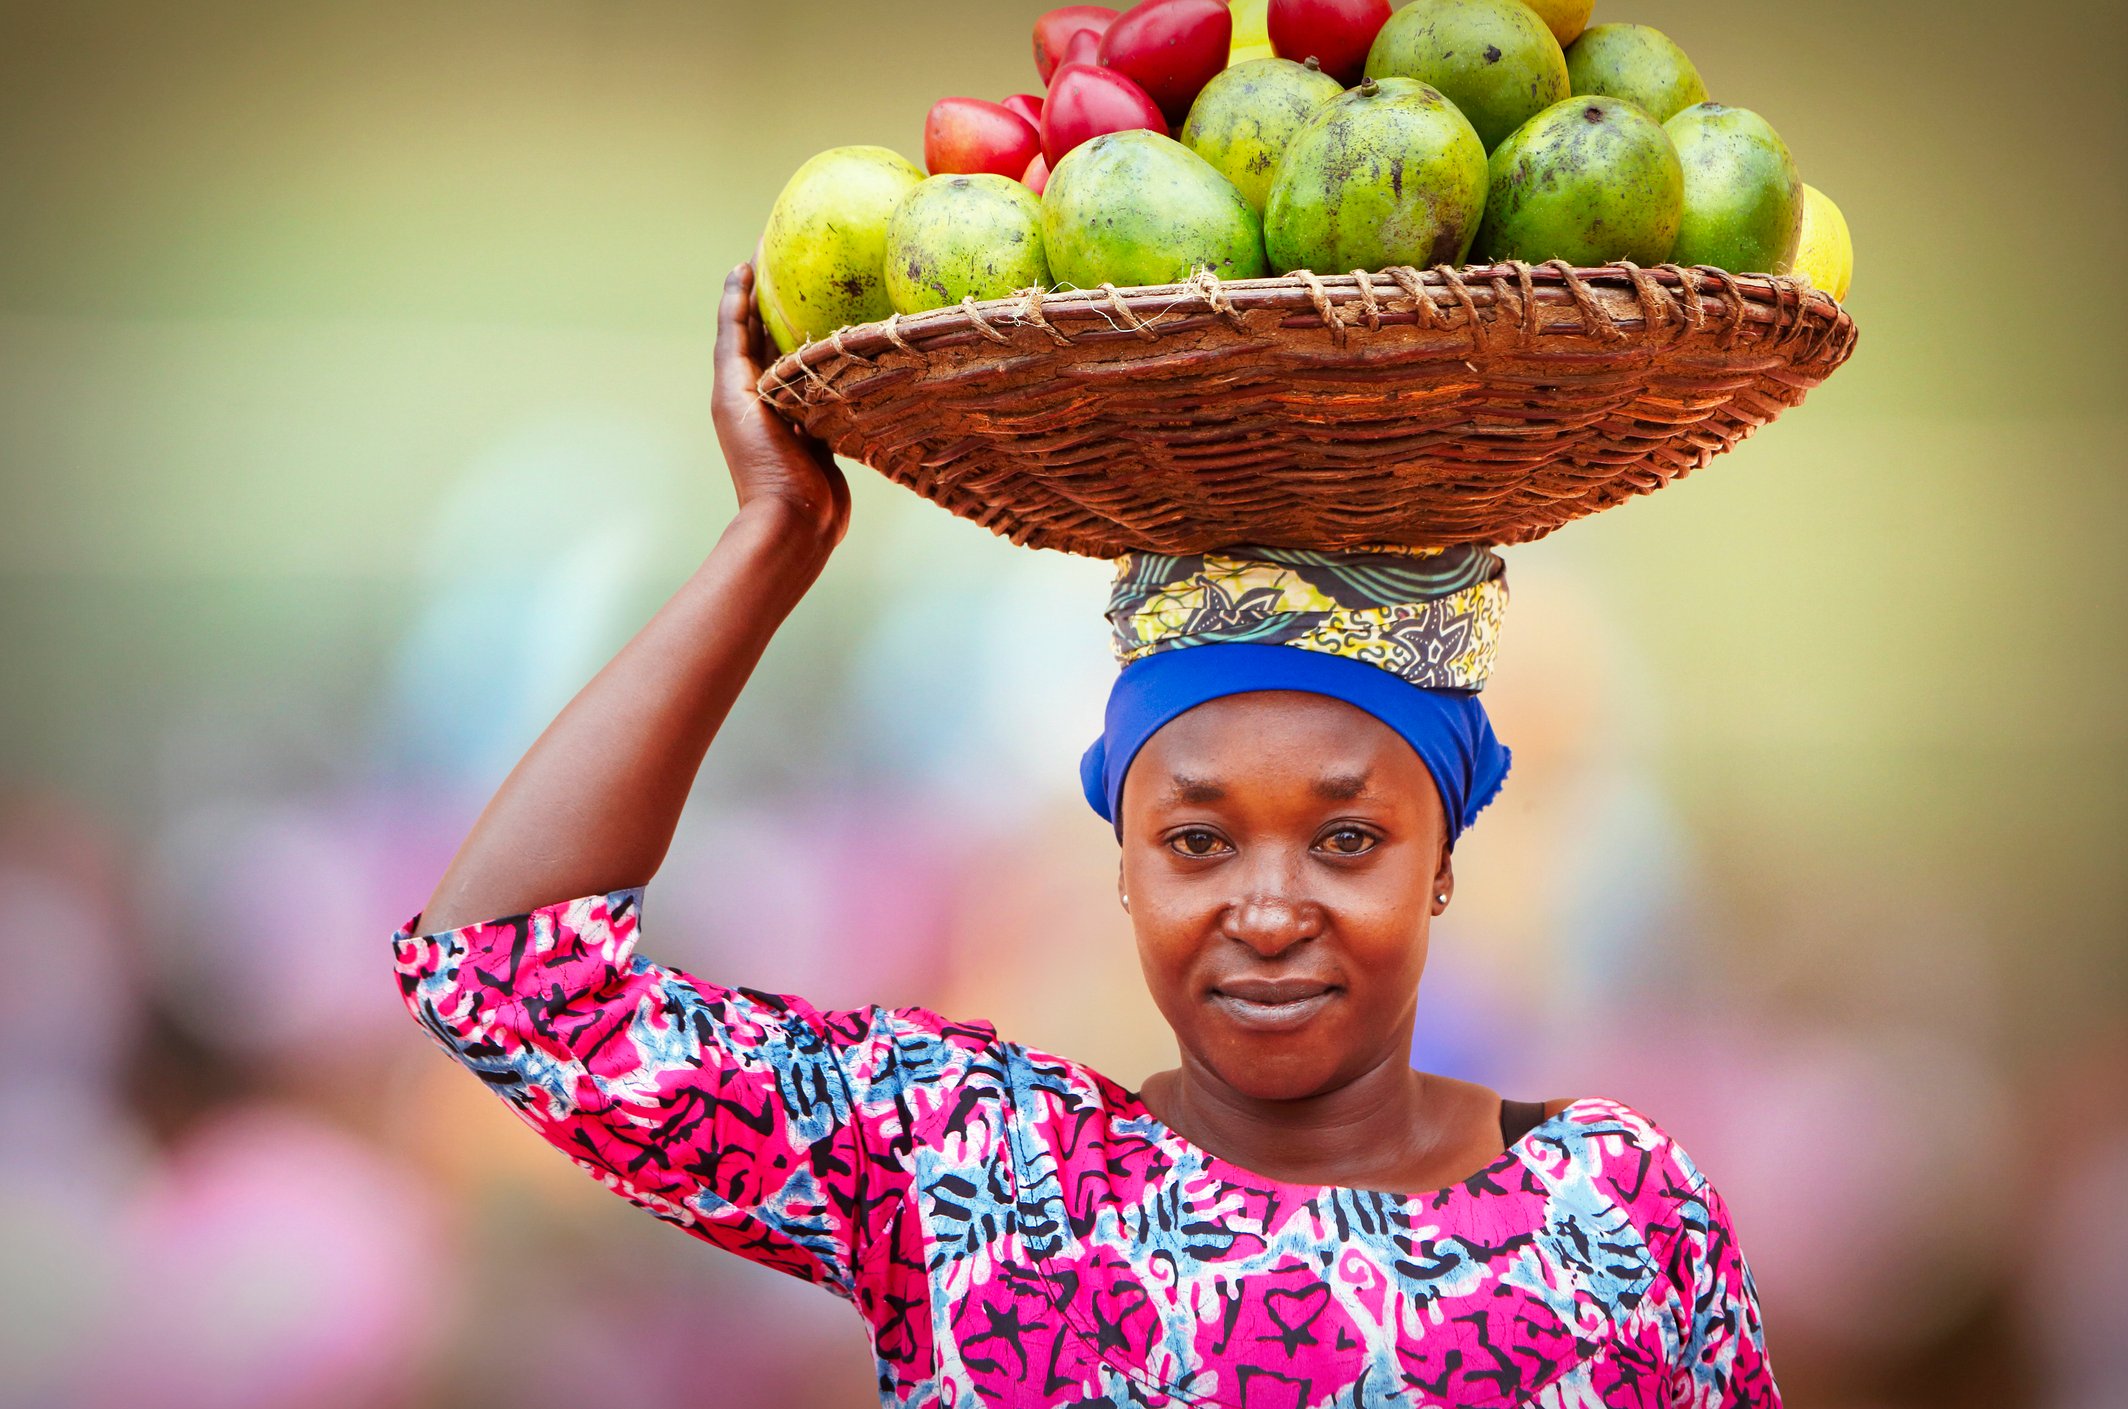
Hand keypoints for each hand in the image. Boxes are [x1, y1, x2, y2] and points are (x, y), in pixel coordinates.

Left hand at [713, 263, 850, 549]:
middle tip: (797, 264)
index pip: (736, 325)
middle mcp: (763, 396)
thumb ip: (736, 352)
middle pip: (768, 338)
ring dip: (811, 331)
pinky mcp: (822, 432)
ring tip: (832, 298)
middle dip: (777, 302)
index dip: (741, 289)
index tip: (753, 253)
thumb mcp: (739, 400)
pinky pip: (829, 389)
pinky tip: (859, 350)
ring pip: (801, 361)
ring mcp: (793, 414)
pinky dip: (838, 366)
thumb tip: (740, 299)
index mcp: (736, 386)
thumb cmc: (764, 464)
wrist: (796, 523)